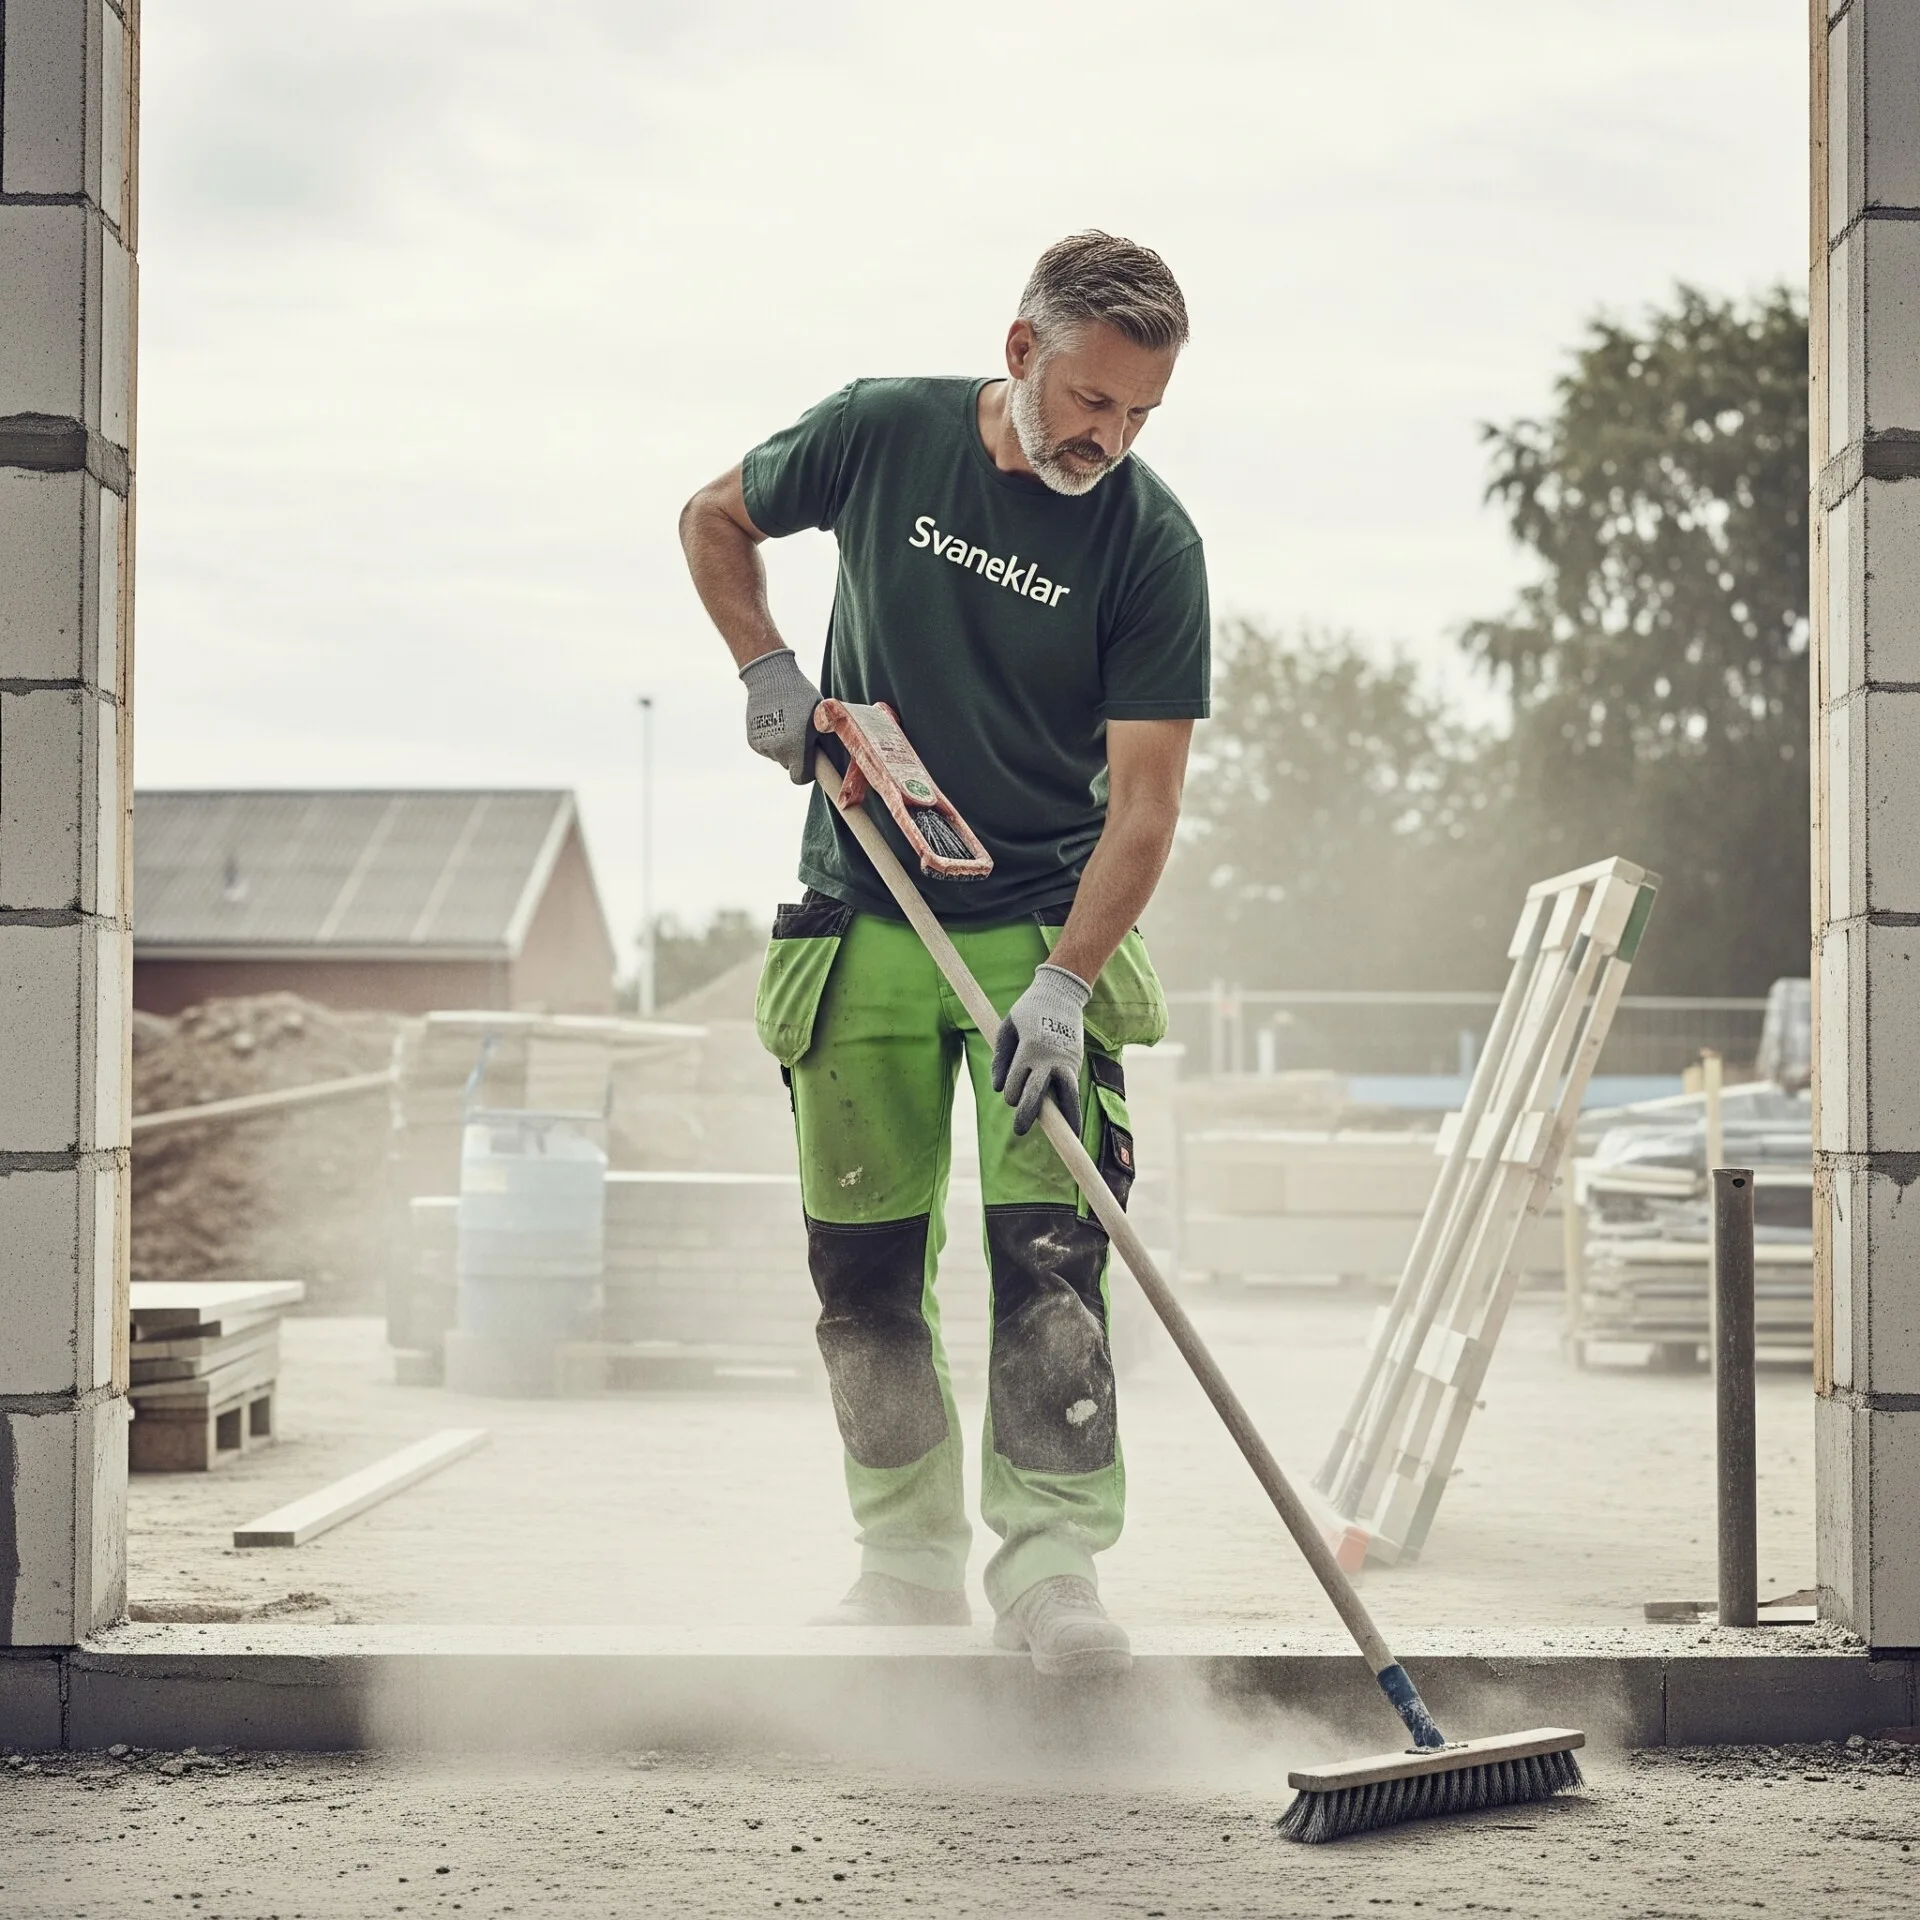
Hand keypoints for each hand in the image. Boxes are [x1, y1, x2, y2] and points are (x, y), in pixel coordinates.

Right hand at [739, 648, 821, 783]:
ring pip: (778, 757)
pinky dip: (771, 740)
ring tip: (787, 723)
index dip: (808, 772)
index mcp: (796, 747)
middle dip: (796, 756)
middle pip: (790, 766)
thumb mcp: (819, 717)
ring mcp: (764, 747)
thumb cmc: (801, 696)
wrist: (770, 679)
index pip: (801, 778)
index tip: (812, 761)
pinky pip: (767, 748)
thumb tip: (836, 758)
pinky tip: (774, 721)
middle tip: (800, 734)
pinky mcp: (753, 741)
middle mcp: (778, 751)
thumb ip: (824, 740)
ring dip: (784, 747)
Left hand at [991, 963, 1090, 1135]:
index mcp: (1029, 1049)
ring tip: (1069, 1137)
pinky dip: (1073, 1106)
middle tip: (1019, 1130)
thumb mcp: (1006, 1027)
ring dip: (1067, 1118)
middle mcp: (1050, 1058)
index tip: (1010, 1096)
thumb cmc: (1028, 1010)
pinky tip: (1072, 1123)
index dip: (1011, 1094)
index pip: (1017, 1082)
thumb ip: (999, 1057)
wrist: (1062, 992)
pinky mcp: (1077, 1062)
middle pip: (1038, 1094)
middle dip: (1028, 1114)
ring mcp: (1067, 1061)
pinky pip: (1073, 1088)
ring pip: (1068, 1096)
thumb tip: (997, 1087)